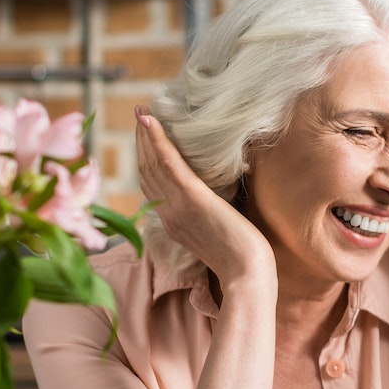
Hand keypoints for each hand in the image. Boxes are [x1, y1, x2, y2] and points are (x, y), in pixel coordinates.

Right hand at [133, 110, 273, 291]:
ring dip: (146, 135)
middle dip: (142, 142)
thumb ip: (210, 215)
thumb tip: (220, 198)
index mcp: (173, 223)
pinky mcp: (192, 199)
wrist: (247, 276)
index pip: (151, 187)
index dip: (145, 160)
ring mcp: (177, 206)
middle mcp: (168, 214)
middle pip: (146, 172)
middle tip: (141, 115)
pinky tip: (151, 120)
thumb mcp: (219, 233)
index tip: (145, 138)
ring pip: (152, 164)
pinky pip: (168, 164)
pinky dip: (156, 140)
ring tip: (144, 112)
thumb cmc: (243, 259)